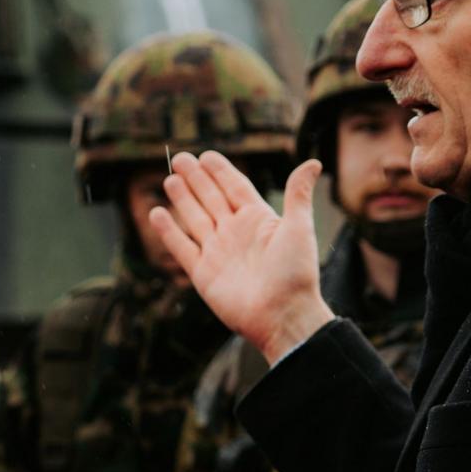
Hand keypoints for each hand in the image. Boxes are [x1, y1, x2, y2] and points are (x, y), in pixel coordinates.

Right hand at [150, 152, 333, 363]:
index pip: (235, 187)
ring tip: (170, 180)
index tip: (206, 156)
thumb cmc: (296, 273)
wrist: (283, 315)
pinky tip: (157, 214)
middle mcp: (236, 233)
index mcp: (258, 220)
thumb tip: (314, 162)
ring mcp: (217, 253)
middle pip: (210, 199)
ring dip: (182, 199)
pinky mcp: (203, 274)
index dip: (220, 171)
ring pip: (194, 219)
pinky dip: (168, 232)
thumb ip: (297, 194)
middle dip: (195, 179)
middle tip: (179, 158)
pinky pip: (182, 248)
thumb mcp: (299, 227)